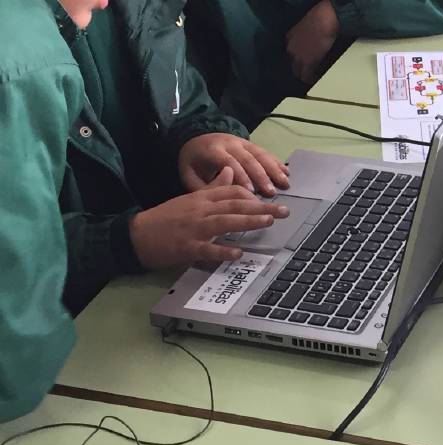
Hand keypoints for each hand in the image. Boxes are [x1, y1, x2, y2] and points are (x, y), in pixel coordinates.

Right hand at [129, 167, 289, 268]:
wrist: (136, 234)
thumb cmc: (164, 218)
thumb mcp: (189, 199)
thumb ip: (211, 187)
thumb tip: (230, 172)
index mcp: (201, 198)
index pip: (232, 191)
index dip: (253, 195)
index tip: (271, 199)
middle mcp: (200, 210)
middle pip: (235, 205)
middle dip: (261, 207)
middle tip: (284, 211)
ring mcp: (194, 228)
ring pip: (225, 221)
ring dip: (248, 221)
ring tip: (268, 222)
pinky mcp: (186, 247)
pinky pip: (208, 248)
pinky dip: (223, 250)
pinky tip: (238, 253)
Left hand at [178, 132, 289, 196]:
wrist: (194, 137)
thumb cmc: (192, 162)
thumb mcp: (188, 174)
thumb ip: (202, 186)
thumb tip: (221, 195)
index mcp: (213, 150)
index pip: (229, 162)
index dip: (241, 176)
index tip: (251, 192)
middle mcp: (230, 143)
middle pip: (248, 159)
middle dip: (261, 176)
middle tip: (271, 193)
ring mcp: (242, 142)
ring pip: (260, 154)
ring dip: (273, 169)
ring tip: (284, 184)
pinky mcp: (249, 144)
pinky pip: (265, 152)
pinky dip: (276, 162)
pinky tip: (286, 173)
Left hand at [286, 0, 339, 84]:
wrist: (324, 20)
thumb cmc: (319, 17)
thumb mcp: (305, 26)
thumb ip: (303, 36)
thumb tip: (308, 42)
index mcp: (289, 38)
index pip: (289, 53)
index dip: (295, 58)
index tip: (301, 60)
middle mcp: (291, 49)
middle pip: (292, 64)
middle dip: (298, 68)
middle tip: (305, 71)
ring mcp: (298, 58)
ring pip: (298, 72)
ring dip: (304, 75)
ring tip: (310, 77)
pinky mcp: (307, 64)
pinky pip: (306, 76)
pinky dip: (310, 79)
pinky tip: (314, 79)